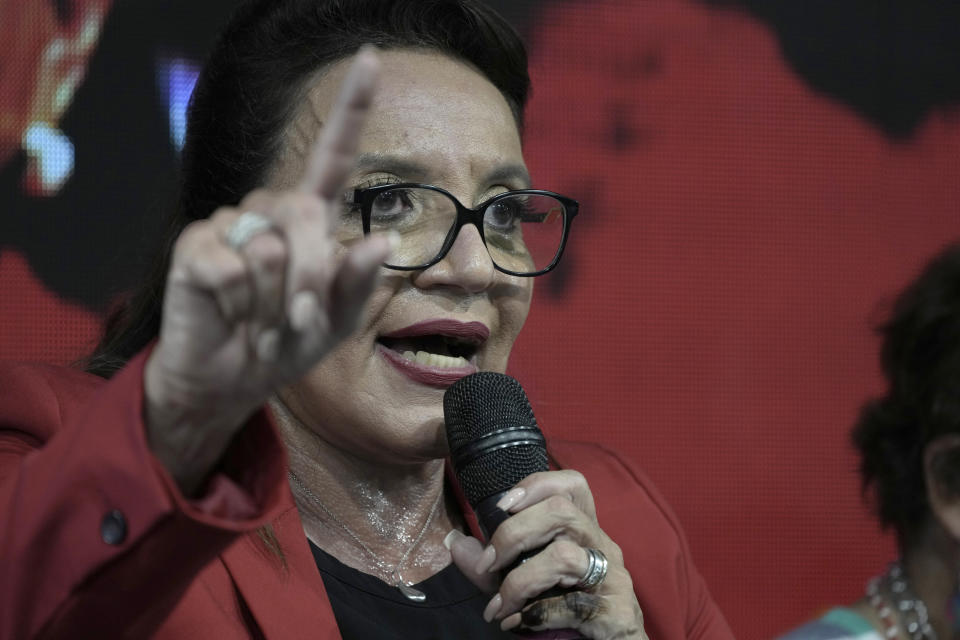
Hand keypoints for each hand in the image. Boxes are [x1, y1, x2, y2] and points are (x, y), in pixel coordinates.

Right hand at [144, 48, 389, 494]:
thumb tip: (380, 241)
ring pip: (270, 250)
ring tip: (261, 322)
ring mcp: (230, 223)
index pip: (333, 157)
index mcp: (310, 220)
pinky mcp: (196, 244)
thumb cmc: (286, 344)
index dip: (352, 110)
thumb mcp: (334, 322)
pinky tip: (229, 314)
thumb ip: (355, 283)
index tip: (370, 58)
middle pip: (305, 217)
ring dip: (274, 304)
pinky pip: (232, 269)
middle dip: (310, 281)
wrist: (230, 380)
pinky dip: (240, 307)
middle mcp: (270, 211)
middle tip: (298, 323)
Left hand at [447, 470, 647, 639]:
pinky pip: (571, 605)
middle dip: (514, 533)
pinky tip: (517, 623)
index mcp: (583, 531)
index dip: (536, 485)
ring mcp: (614, 577)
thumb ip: (492, 564)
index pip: (572, 485)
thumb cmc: (566, 612)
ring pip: (563, 556)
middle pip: (561, 511)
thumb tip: (453, 543)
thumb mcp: (522, 583)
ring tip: (499, 605)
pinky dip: (535, 614)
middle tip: (489, 563)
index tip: (503, 506)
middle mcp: (603, 545)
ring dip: (520, 581)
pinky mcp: (617, 611)